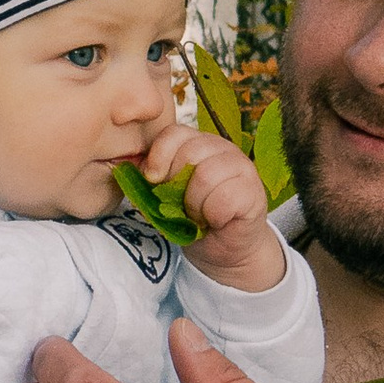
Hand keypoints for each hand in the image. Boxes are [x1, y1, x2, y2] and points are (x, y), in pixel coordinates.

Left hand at [130, 121, 285, 290]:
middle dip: (177, 186)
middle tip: (182, 206)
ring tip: (199, 215)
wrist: (224, 249)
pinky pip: (224, 199)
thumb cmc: (193, 219)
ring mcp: (242, 168)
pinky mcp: (254, 192)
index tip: (153, 180)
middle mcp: (223, 149)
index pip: (174, 133)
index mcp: (199, 144)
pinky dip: (212, 216)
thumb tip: (129, 168)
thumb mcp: (165, 196)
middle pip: (189, 153)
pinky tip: (215, 221)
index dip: (159, 156)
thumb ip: (152, 179)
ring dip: (195, 204)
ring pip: (206, 175)